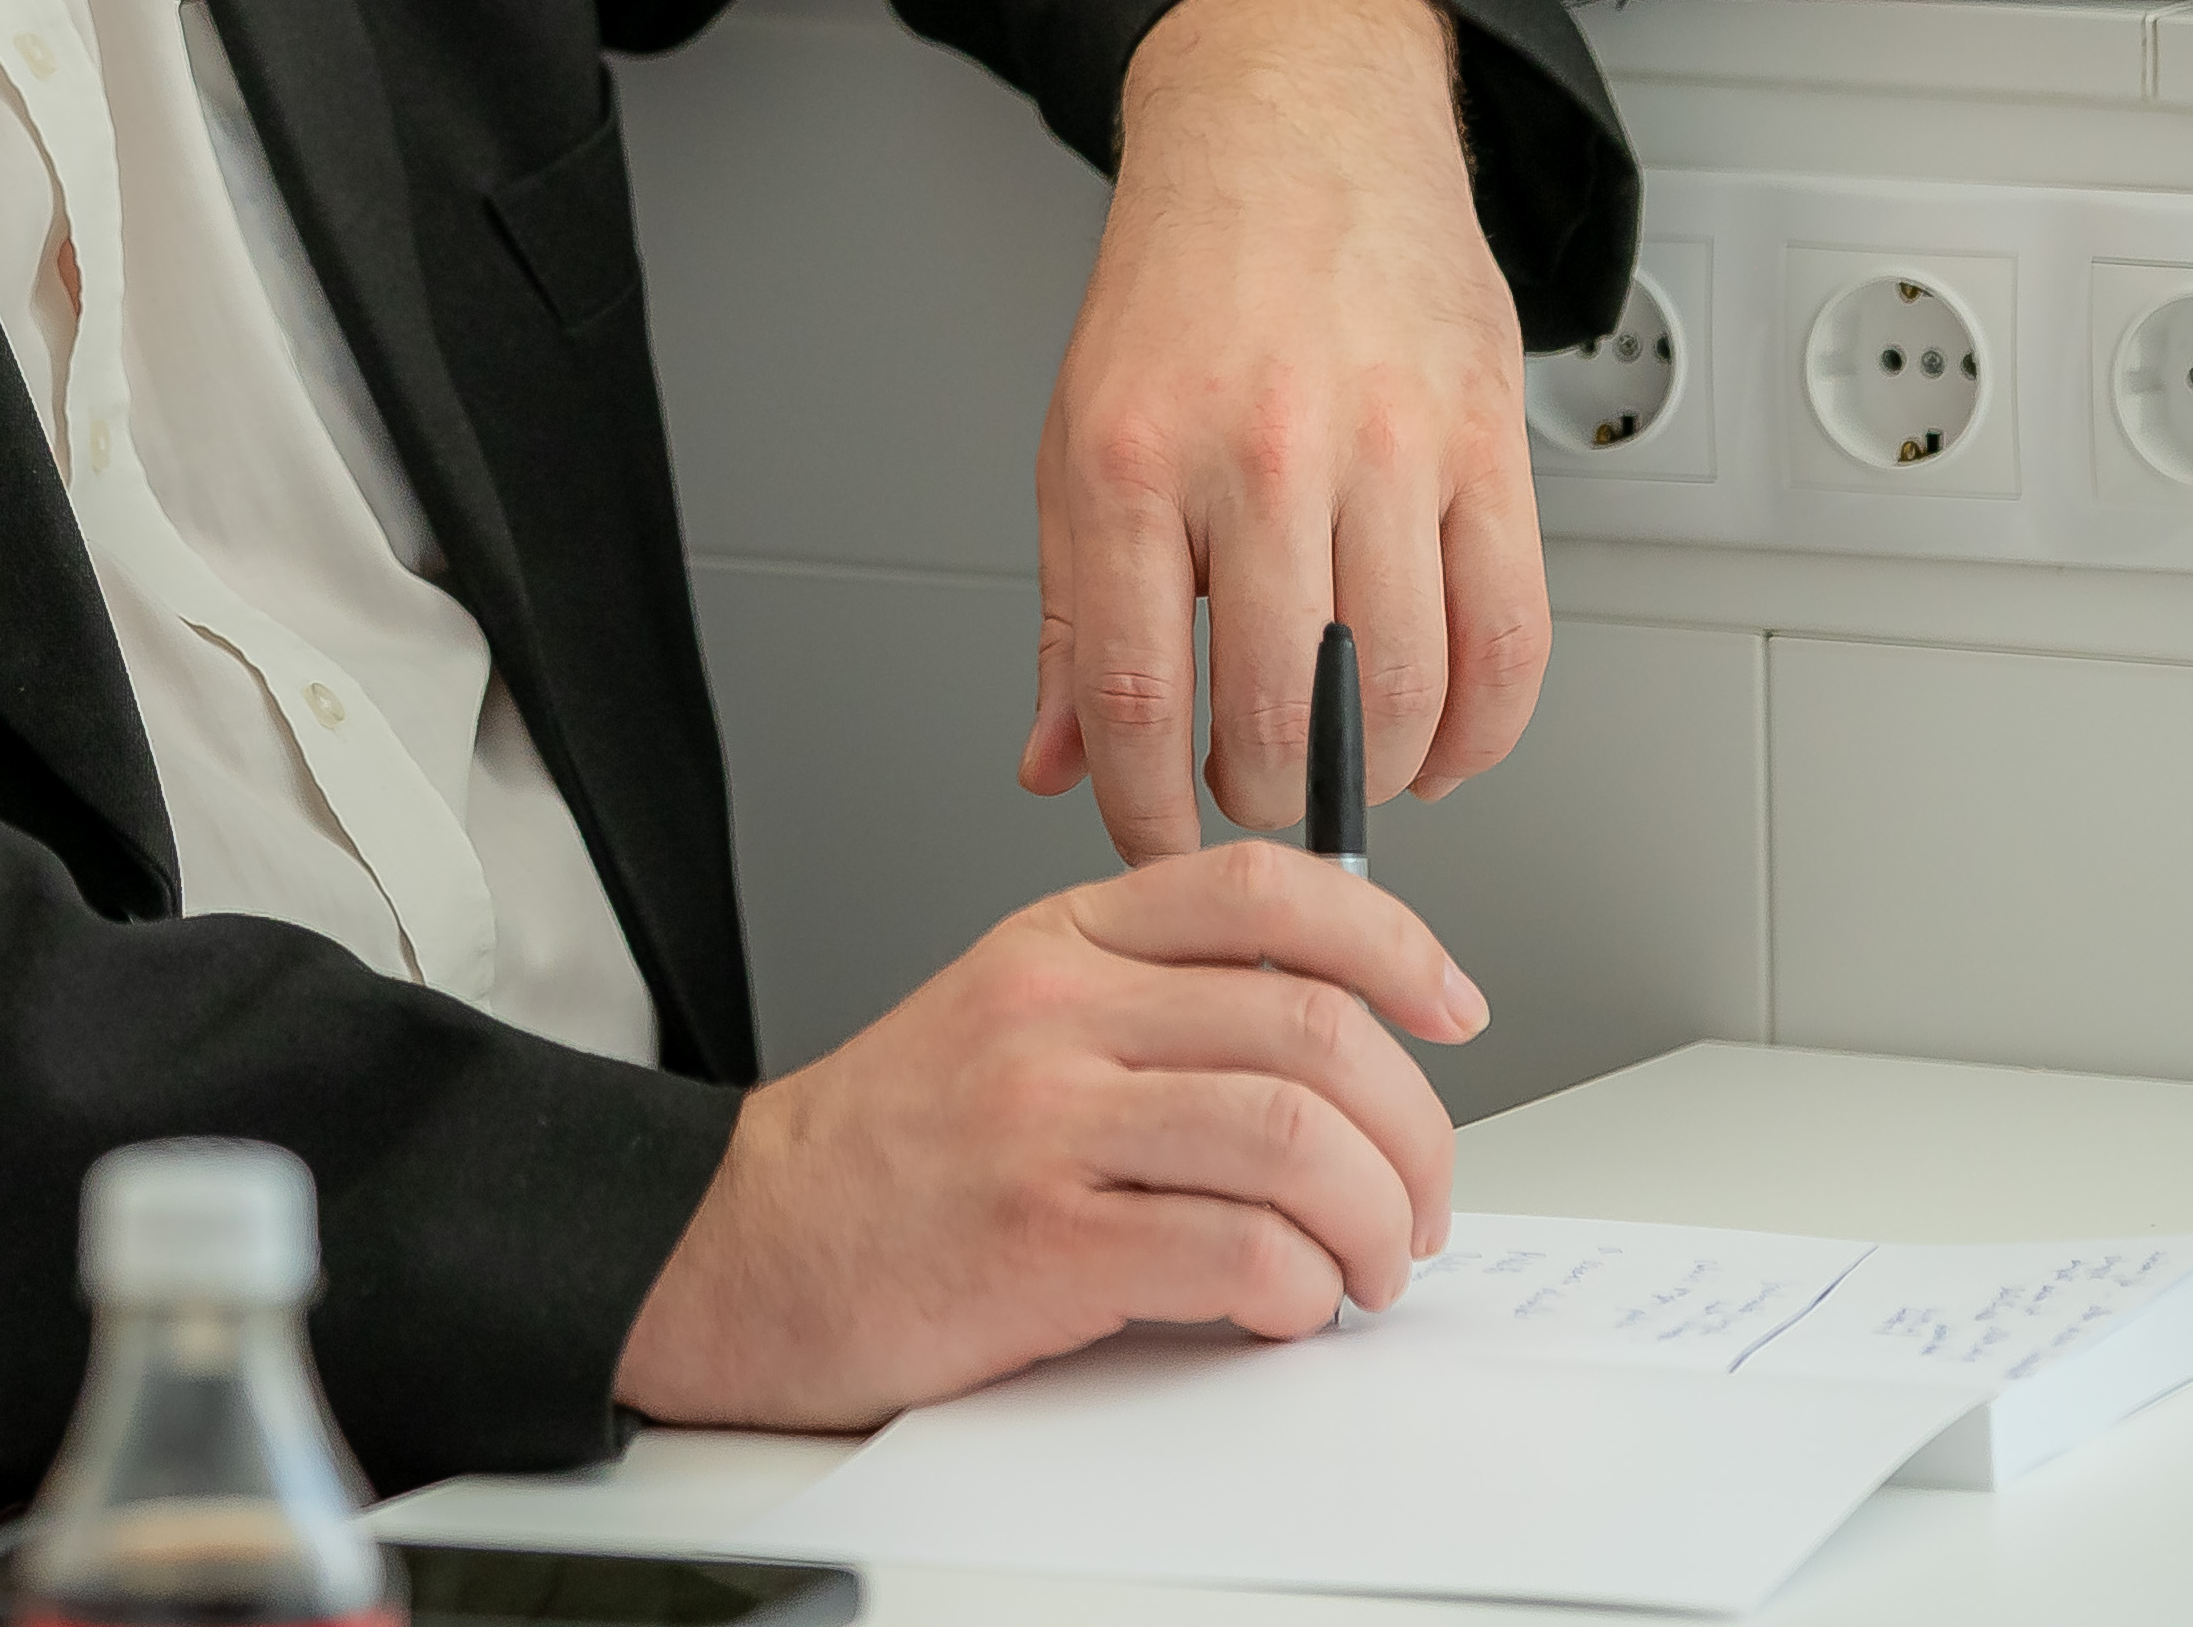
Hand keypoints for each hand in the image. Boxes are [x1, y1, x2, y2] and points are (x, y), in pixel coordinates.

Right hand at [612, 846, 1485, 1425]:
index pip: (1263, 887)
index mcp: (1059, 942)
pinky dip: (1300, 1290)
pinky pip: (1238, 1252)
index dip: (1391, 939)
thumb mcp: (1009, 1016)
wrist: (742, 1246)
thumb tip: (1334, 1052)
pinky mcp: (1041, 1240)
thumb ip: (1150, 1005)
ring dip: (1373, 1222)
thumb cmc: (889, 1152)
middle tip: (1417, 1197)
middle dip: (1412, 1128)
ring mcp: (1045, 1121)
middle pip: (1312, 1026)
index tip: (1451, 1005)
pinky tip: (1285, 1304)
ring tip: (1365, 1266)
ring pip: (1294, 1139)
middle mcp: (1056, 1011)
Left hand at [1018, 0, 1544, 867]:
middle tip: (1252, 797)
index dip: (1145, 812)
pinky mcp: (1486, 442)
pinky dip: (1482, 728)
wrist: (1293, 137)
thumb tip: (1055, 764)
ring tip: (1340, 767)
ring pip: (1399, 694)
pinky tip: (1442, 740)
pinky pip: (1510, 637)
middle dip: (1259, 799)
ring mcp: (1384, 448)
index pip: (1132, 696)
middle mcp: (1258, 454)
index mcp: (1131, 459)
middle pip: (1273, 715)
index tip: (1155, 845)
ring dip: (1372, 775)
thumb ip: (1071, 619)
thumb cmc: (1184, 292)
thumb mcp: (1079, 441)